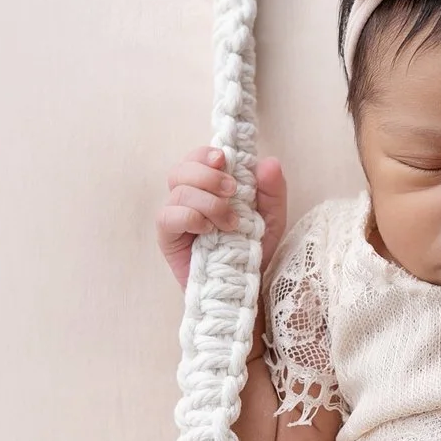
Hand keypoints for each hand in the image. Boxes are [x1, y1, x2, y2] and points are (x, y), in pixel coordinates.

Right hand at [156, 146, 288, 286]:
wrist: (245, 286)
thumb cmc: (254, 249)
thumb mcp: (273, 217)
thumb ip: (273, 190)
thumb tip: (268, 162)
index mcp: (210, 186)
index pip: (197, 158)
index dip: (206, 154)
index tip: (224, 160)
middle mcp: (190, 197)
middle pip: (181, 169)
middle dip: (208, 176)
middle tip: (232, 191)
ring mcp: (177, 217)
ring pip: (178, 192)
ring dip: (208, 202)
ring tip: (230, 222)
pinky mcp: (168, 238)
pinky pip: (167, 217)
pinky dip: (189, 217)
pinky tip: (208, 229)